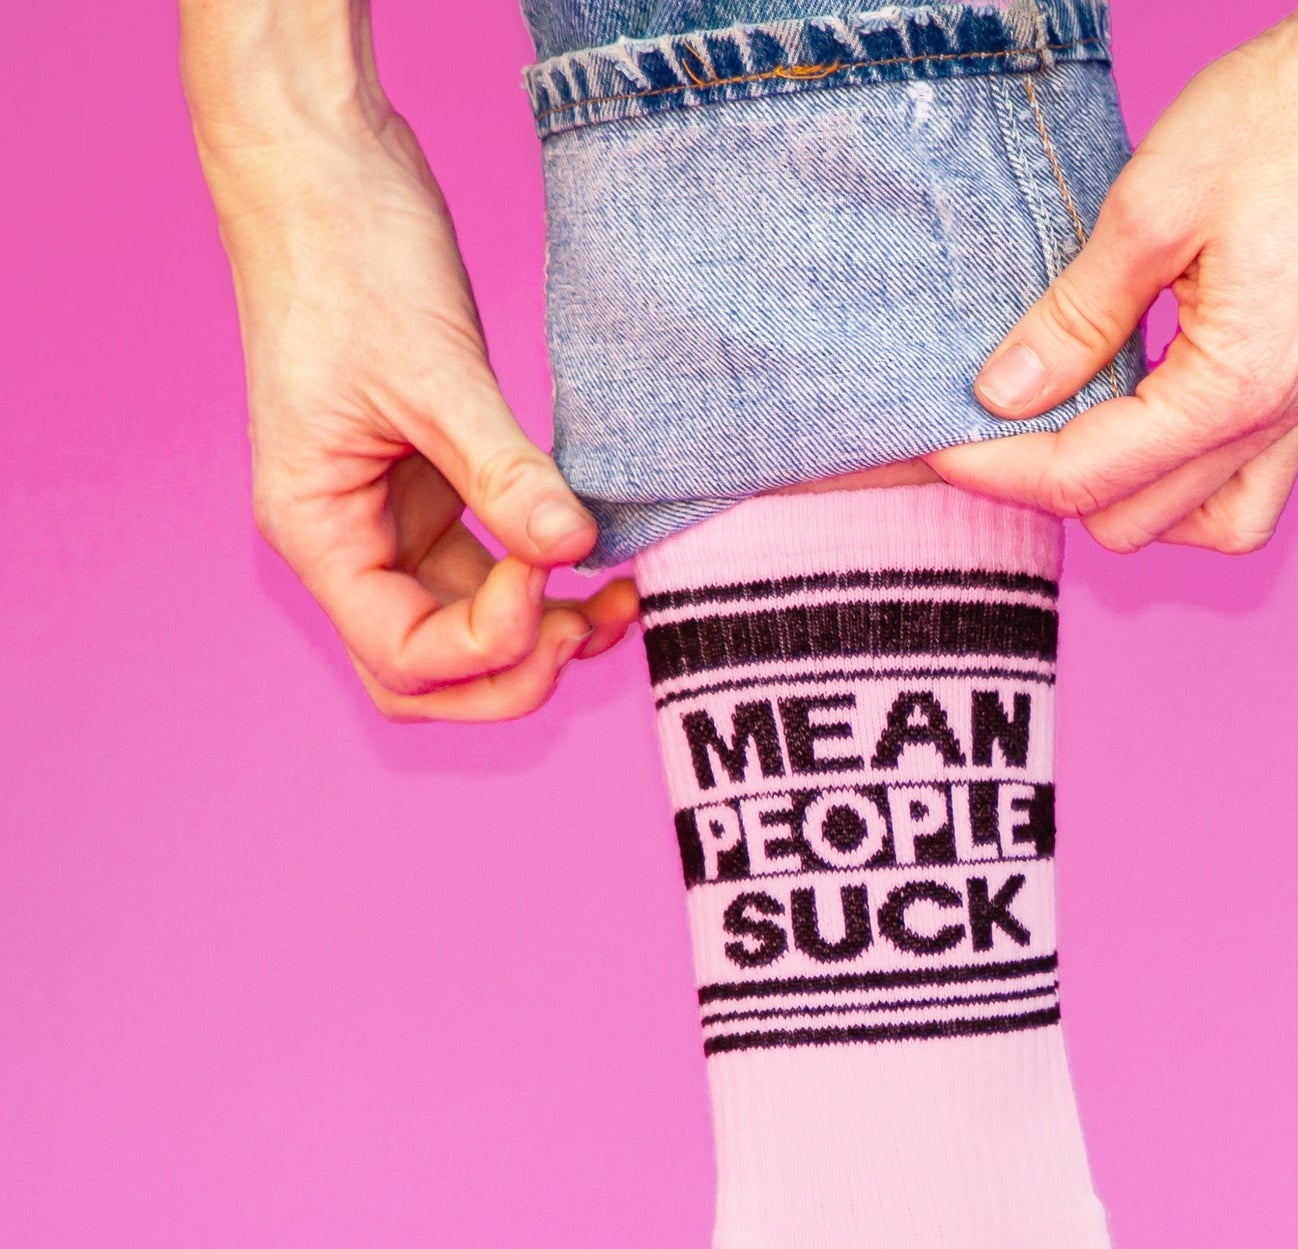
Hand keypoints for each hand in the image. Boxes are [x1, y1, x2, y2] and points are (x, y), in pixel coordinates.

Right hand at [181, 0, 636, 720]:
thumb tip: (575, 548)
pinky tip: (603, 568)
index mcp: (318, 530)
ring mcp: (394, 521)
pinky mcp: (438, 489)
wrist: (325, 165)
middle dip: (515, 673)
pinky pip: (493, 576)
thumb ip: (502, 470)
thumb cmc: (346, 252)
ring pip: (467, 635)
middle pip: (428, 676)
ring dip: (544, 642)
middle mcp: (349, 543)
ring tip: (620, 604)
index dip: (487, 644)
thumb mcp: (431, 368)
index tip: (546, 574)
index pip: (403, 656)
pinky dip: (547, 589)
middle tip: (592, 626)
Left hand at [930, 0, 1297, 552]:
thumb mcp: (1149, 210)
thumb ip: (1074, 318)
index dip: (996, 471)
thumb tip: (1002, 395)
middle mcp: (1269, 425)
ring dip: (1120, 499)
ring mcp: (1292, 416)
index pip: (1085, 477)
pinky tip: (1136, 428)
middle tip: (990, 427)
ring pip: (1192, 528)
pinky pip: (1238, 494)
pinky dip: (1178, 487)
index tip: (935, 450)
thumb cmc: (1285, 126)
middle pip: (1130, 520)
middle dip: (1048, 487)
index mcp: (1229, 393)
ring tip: (1067, 433)